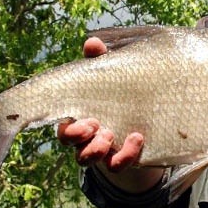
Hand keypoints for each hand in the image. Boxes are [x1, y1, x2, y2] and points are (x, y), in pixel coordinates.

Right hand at [55, 36, 144, 172]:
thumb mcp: (110, 77)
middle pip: (71, 146)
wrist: (144, 120)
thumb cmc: (118, 95)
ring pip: (87, 159)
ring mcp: (102, 152)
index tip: (87, 120)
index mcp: (78, 119)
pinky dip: (125, 155)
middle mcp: (85, 139)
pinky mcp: (121, 158)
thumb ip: (100, 61)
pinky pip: (117, 165)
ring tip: (111, 136)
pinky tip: (137, 138)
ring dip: (96, 150)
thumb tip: (92, 42)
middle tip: (96, 125)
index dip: (70, 130)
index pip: (63, 129)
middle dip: (80, 139)